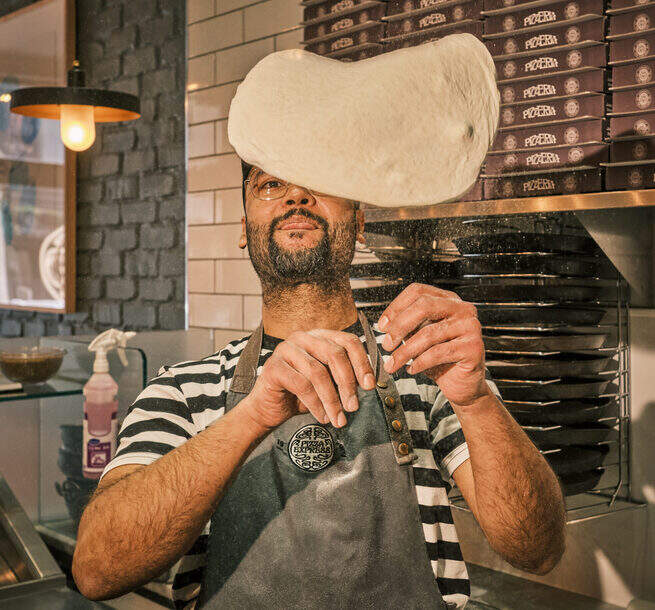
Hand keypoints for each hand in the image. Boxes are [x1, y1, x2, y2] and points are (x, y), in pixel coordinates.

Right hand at [240, 329, 375, 431]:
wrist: (268, 409)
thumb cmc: (299, 395)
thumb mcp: (328, 382)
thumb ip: (344, 376)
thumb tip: (368, 382)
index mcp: (319, 336)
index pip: (348, 341)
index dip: (362, 363)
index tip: (369, 385)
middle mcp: (303, 337)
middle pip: (335, 354)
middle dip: (348, 383)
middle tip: (353, 406)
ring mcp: (286, 349)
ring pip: (318, 372)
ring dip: (332, 399)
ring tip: (338, 418)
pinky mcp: (273, 366)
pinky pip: (302, 384)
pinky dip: (315, 404)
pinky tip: (321, 415)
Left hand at [378, 283, 489, 407]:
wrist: (462, 383)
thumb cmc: (441, 359)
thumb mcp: (419, 337)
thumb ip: (407, 326)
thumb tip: (386, 326)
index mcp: (448, 300)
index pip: (418, 291)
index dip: (396, 307)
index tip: (382, 325)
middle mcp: (462, 308)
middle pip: (424, 306)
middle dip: (400, 326)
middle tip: (387, 344)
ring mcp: (470, 326)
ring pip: (429, 333)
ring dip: (405, 351)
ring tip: (393, 363)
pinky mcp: (473, 347)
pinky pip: (438, 352)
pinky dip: (420, 362)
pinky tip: (412, 369)